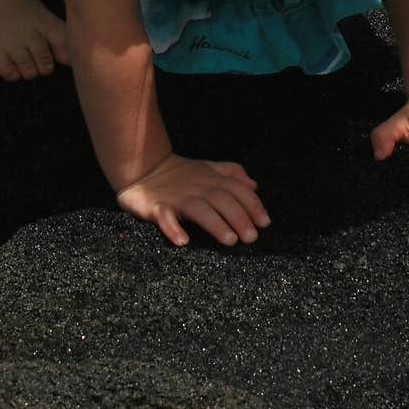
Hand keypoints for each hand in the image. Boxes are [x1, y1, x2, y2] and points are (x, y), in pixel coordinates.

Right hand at [115, 153, 271, 246]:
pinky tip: (182, 241)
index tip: (264, 222)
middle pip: (222, 200)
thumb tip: (254, 185)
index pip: (237, 190)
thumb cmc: (181, 173)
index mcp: (211, 179)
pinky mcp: (156, 207)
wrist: (143, 167)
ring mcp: (177, 198)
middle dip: (239, 217)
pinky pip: (164, 218)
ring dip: (216, 223)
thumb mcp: (209, 168)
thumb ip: (232, 174)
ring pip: (199, 209)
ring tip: (230, 240)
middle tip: (251, 238)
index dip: (252, 205)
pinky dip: (172, 228)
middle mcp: (197, 188)